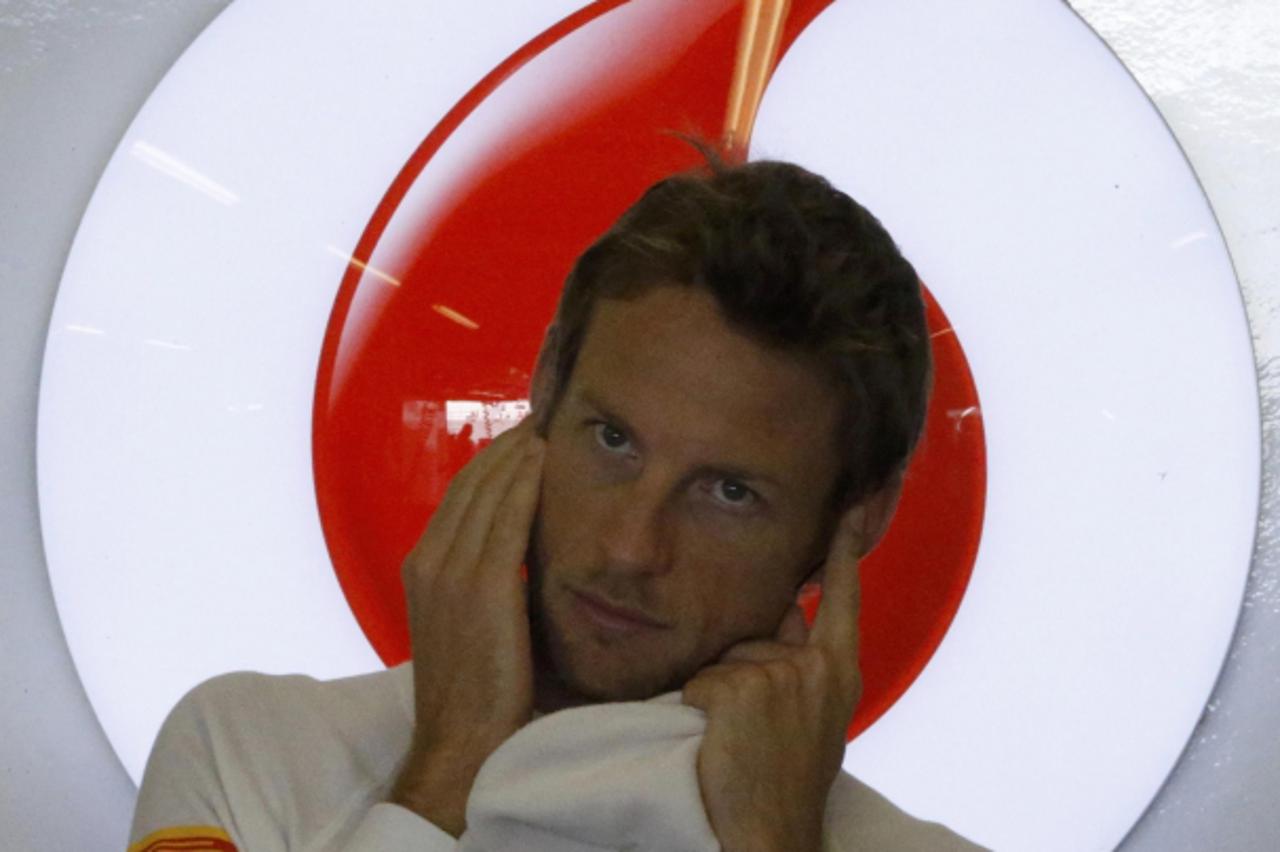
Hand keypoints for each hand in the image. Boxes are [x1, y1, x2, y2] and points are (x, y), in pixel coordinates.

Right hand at [389, 419, 544, 835]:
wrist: (461, 742)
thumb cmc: (476, 690)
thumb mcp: (468, 622)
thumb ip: (485, 580)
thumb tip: (520, 552)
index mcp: (422, 566)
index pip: (460, 494)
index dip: (493, 460)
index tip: (525, 434)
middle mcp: (429, 560)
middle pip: (472, 483)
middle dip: (507, 445)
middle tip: (541, 412)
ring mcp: (451, 573)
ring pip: (488, 492)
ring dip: (518, 453)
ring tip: (547, 422)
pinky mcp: (483, 588)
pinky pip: (506, 520)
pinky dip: (523, 483)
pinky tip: (544, 458)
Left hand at [681, 510, 864, 851]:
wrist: (769, 836)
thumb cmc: (786, 784)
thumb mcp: (812, 721)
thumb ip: (800, 670)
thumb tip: (781, 618)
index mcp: (839, 674)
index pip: (843, 600)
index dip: (844, 553)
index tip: (849, 510)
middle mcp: (817, 668)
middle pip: (757, 638)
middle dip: (741, 672)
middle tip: (752, 734)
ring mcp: (780, 675)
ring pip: (724, 661)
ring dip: (718, 697)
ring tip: (738, 744)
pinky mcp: (742, 688)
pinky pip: (699, 683)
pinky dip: (695, 710)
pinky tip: (717, 743)